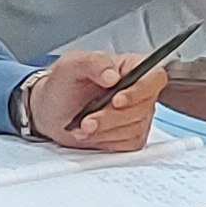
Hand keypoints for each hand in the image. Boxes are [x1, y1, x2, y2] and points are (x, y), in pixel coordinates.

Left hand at [22, 49, 163, 151]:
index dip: (140, 90)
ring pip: (134, 128)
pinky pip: (127, 144)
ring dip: (105, 130)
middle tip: (87, 119)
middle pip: (143, 107)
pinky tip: (90, 134)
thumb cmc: (62, 85)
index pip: (154, 77)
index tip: (116, 100)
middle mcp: (138, 92)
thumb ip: (93, 62)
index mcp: (131, 68)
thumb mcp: (72, 64)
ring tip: (82, 126)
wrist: (50, 111)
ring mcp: (137, 116)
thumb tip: (112, 75)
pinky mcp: (130, 136)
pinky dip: (106, 142)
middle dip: (111, 117)